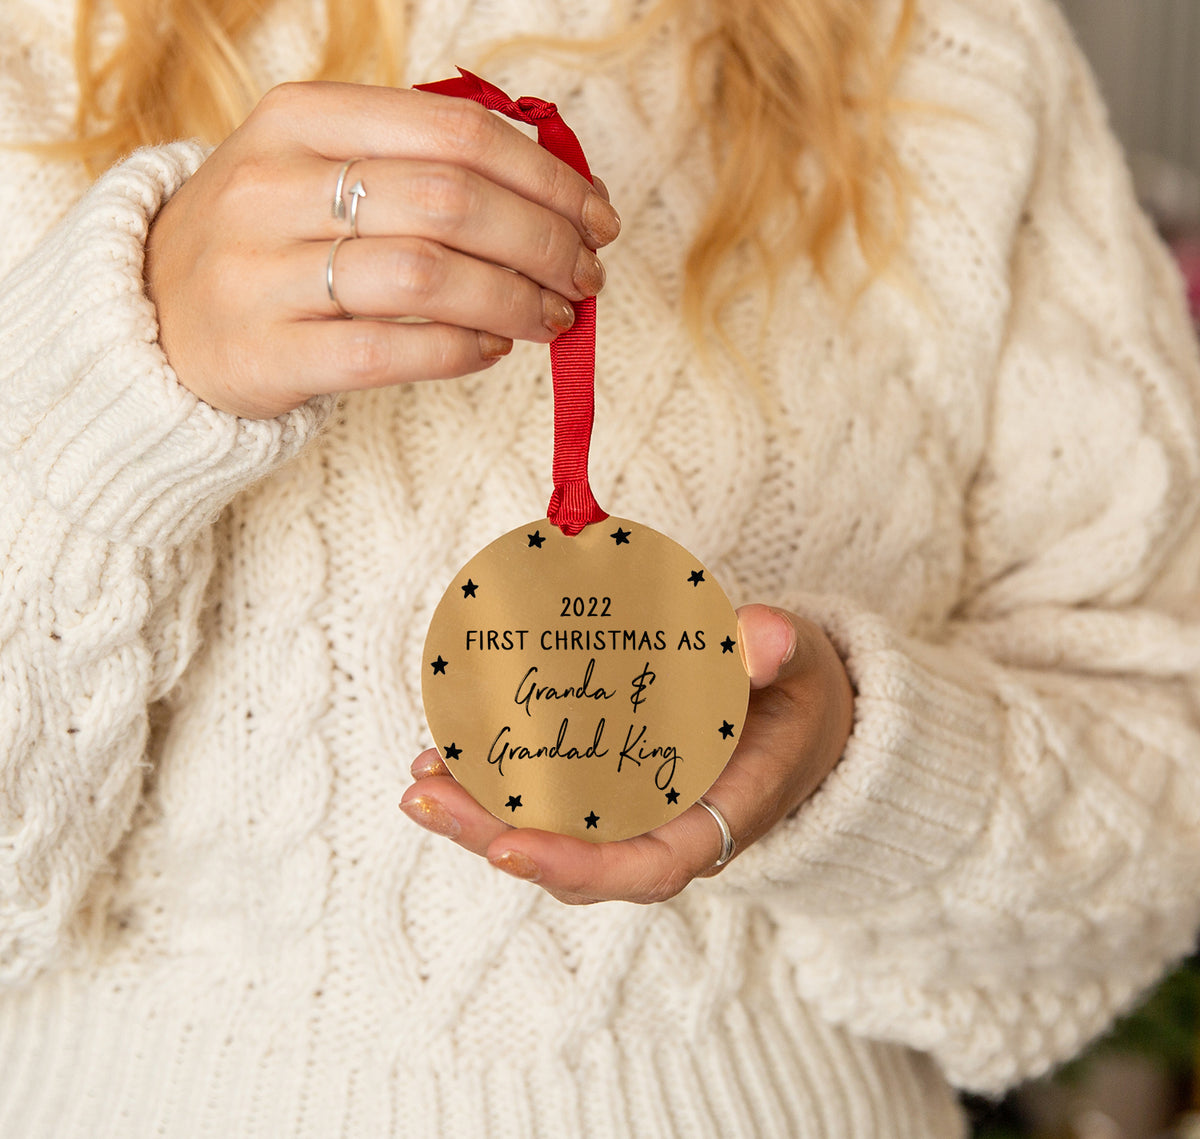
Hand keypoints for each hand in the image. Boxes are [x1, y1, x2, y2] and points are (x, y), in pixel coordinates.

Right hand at [144, 82, 619, 418]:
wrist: (154, 315)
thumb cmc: (270, 238)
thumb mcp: (322, 168)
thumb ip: (421, 164)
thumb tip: (557, 188)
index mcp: (300, 118)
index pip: (456, 133)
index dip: (546, 177)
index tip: (596, 214)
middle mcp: (275, 186)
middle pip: (452, 202)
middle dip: (545, 240)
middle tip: (587, 274)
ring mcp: (263, 272)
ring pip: (428, 277)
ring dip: (516, 300)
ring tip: (555, 316)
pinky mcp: (269, 354)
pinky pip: (391, 351)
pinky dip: (461, 351)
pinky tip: (493, 349)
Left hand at [400, 604, 854, 903]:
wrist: (795, 716)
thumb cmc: (794, 696)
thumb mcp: (800, 667)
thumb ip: (781, 652)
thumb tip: (756, 637)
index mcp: (718, 820)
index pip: (646, 867)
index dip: (577, 867)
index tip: (510, 847)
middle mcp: (665, 833)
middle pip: (572, 861)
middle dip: (492, 837)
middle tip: (423, 794)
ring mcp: (632, 816)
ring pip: (549, 835)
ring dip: (478, 814)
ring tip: (420, 775)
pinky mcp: (608, 790)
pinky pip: (548, 799)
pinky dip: (496, 782)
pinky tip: (449, 750)